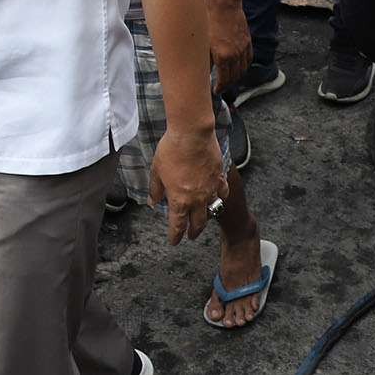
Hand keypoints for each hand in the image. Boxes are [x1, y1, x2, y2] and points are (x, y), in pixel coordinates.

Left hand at [149, 124, 228, 246]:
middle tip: (190, 235)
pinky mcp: (219, 177)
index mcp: (179, 200)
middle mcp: (197, 199)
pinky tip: (217, 196)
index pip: (178, 225)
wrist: (192, 134)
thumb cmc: (172, 150)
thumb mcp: (156, 171)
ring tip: (203, 219)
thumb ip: (155, 189)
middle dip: (193, 232)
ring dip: (206, 217)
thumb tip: (153, 202)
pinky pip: (222, 192)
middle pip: (197, 223)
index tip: (174, 241)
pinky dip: (219, 197)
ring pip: (212, 210)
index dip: (175, 236)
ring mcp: (210, 189)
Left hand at [209, 0, 251, 93]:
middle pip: (234, 77)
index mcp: (223, 56)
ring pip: (243, 70)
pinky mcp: (247, 41)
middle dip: (228, 85)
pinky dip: (244, 66)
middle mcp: (235, 54)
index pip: (224, 80)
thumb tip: (203, 70)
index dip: (220, 88)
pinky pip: (249, 59)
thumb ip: (205, 58)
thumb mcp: (203, 42)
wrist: (224, 5)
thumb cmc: (209, 20)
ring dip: (237, 77)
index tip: (216, 91)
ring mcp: (243, 48)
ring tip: (229, 79)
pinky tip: (239, 67)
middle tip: (222, 87)